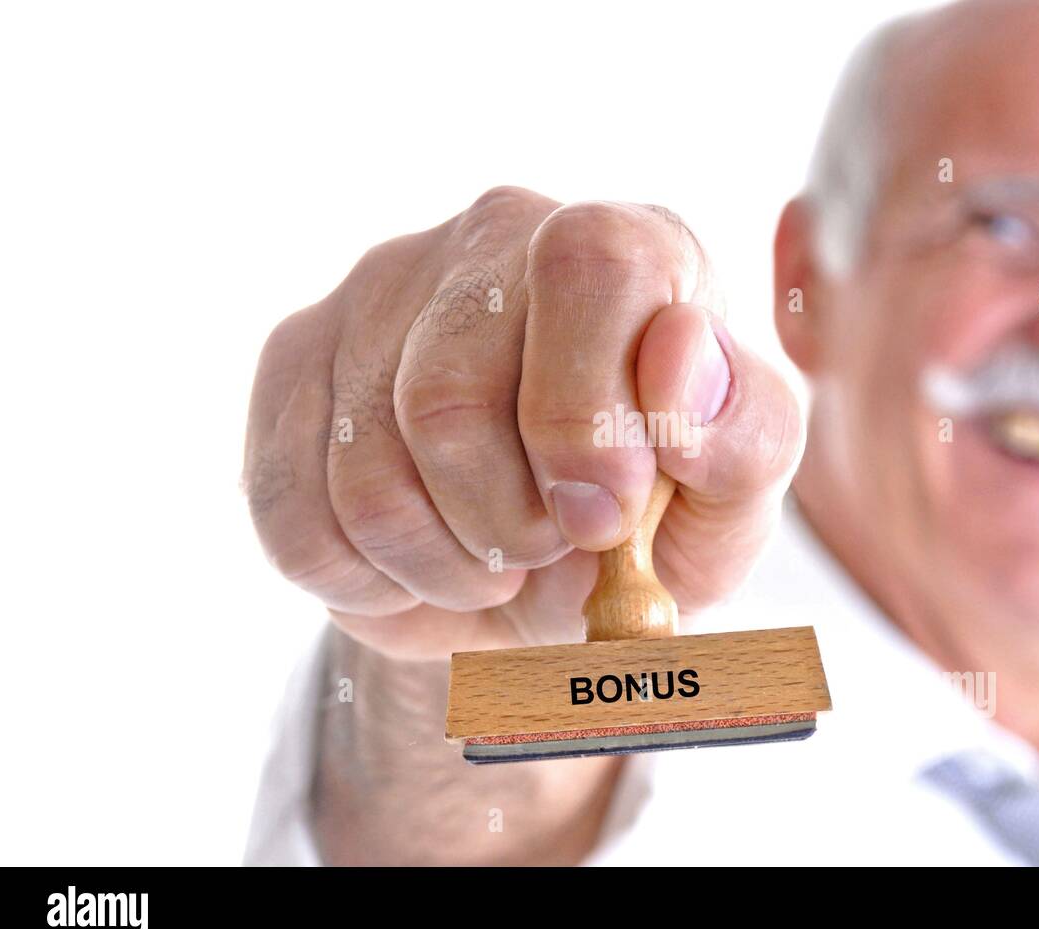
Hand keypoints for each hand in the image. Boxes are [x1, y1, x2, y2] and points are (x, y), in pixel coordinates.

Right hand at [244, 187, 802, 660]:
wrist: (538, 576)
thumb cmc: (651, 524)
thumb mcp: (730, 501)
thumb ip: (744, 434)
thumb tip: (682, 362)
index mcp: (629, 247)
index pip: (591, 266)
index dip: (588, 414)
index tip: (605, 517)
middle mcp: (496, 235)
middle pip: (449, 395)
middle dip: (509, 525)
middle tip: (554, 548)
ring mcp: (379, 289)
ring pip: (367, 474)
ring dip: (449, 567)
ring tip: (496, 561)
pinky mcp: (294, 359)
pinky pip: (298, 520)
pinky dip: (374, 583)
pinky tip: (424, 560)